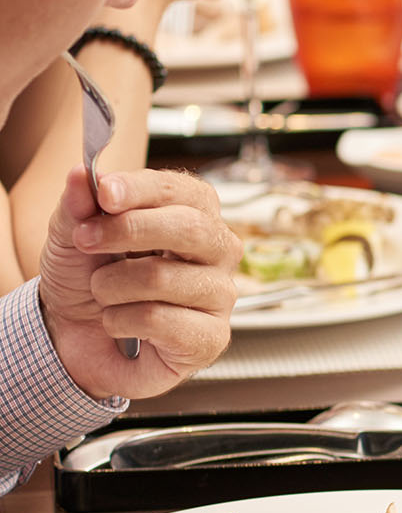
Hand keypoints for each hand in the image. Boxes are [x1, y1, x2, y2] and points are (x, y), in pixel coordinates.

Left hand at [39, 167, 241, 398]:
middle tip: (85, 240)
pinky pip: (159, 319)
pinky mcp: (211, 337)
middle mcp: (218, 252)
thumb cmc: (85, 280)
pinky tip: (119, 324)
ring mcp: (219, 295)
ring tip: (102, 294)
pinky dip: (120, 320)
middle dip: (127, 230)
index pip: (185, 191)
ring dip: (110, 286)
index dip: (143, 189)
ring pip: (162, 277)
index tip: (103, 192)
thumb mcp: (71, 237)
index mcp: (194, 216)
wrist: (76, 337)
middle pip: (190, 228)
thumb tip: (81, 174)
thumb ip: (78, 206)